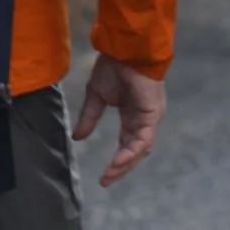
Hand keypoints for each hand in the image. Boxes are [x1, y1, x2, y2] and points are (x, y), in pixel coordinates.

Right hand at [74, 54, 166, 186]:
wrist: (125, 49)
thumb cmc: (114, 67)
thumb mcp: (96, 96)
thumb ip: (90, 117)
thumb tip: (78, 138)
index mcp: (133, 116)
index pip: (128, 144)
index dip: (117, 160)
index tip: (103, 175)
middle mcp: (144, 120)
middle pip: (135, 151)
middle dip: (121, 167)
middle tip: (106, 180)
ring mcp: (150, 118)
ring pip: (141, 149)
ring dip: (126, 164)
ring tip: (110, 175)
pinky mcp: (152, 114)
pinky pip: (143, 140)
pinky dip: (131, 153)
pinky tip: (118, 162)